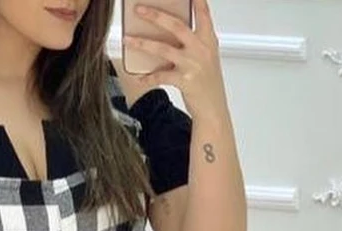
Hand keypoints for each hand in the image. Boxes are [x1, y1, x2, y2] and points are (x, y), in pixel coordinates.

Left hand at [123, 0, 226, 118]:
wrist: (213, 108)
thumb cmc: (207, 83)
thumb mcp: (206, 57)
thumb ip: (193, 42)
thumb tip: (168, 32)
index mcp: (209, 40)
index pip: (203, 13)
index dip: (196, 0)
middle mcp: (201, 49)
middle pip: (177, 26)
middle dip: (156, 16)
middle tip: (140, 9)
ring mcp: (192, 64)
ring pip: (163, 49)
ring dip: (142, 44)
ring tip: (128, 40)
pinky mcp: (184, 81)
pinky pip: (160, 76)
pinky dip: (148, 77)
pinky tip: (140, 78)